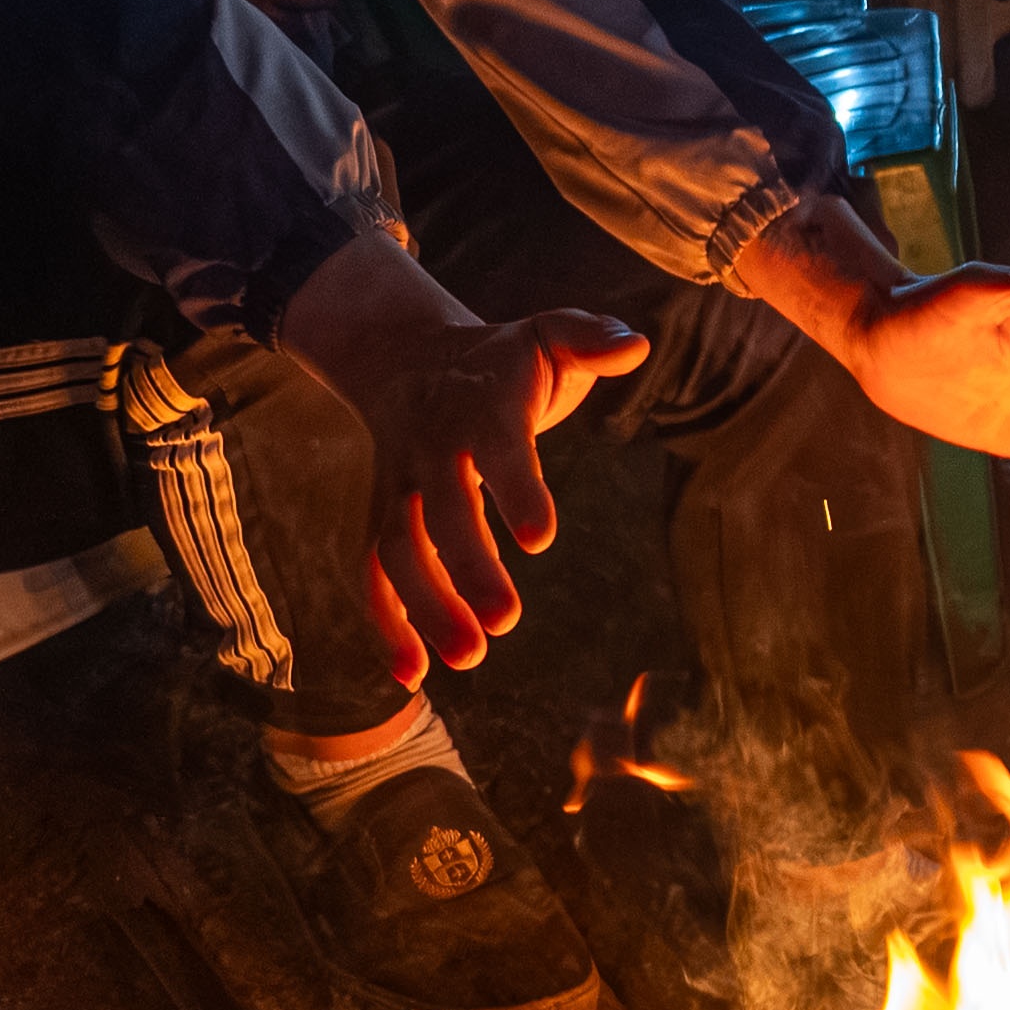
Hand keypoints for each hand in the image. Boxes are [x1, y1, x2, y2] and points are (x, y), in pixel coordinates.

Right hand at [279, 239, 650, 685]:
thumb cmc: (502, 360)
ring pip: (398, 550)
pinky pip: (373, 572)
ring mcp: (399, 488)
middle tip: (505, 621)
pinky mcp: (383, 518)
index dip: (515, 490)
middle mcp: (430, 451)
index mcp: (479, 407)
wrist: (409, 358)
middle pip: (439, 511)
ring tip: (467, 659)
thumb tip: (635, 344)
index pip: (496, 448)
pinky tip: (412, 675)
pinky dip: (385, 623)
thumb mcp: (548, 335)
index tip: (540, 540)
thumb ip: (591, 338)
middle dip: (466, 567)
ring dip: (425, 607)